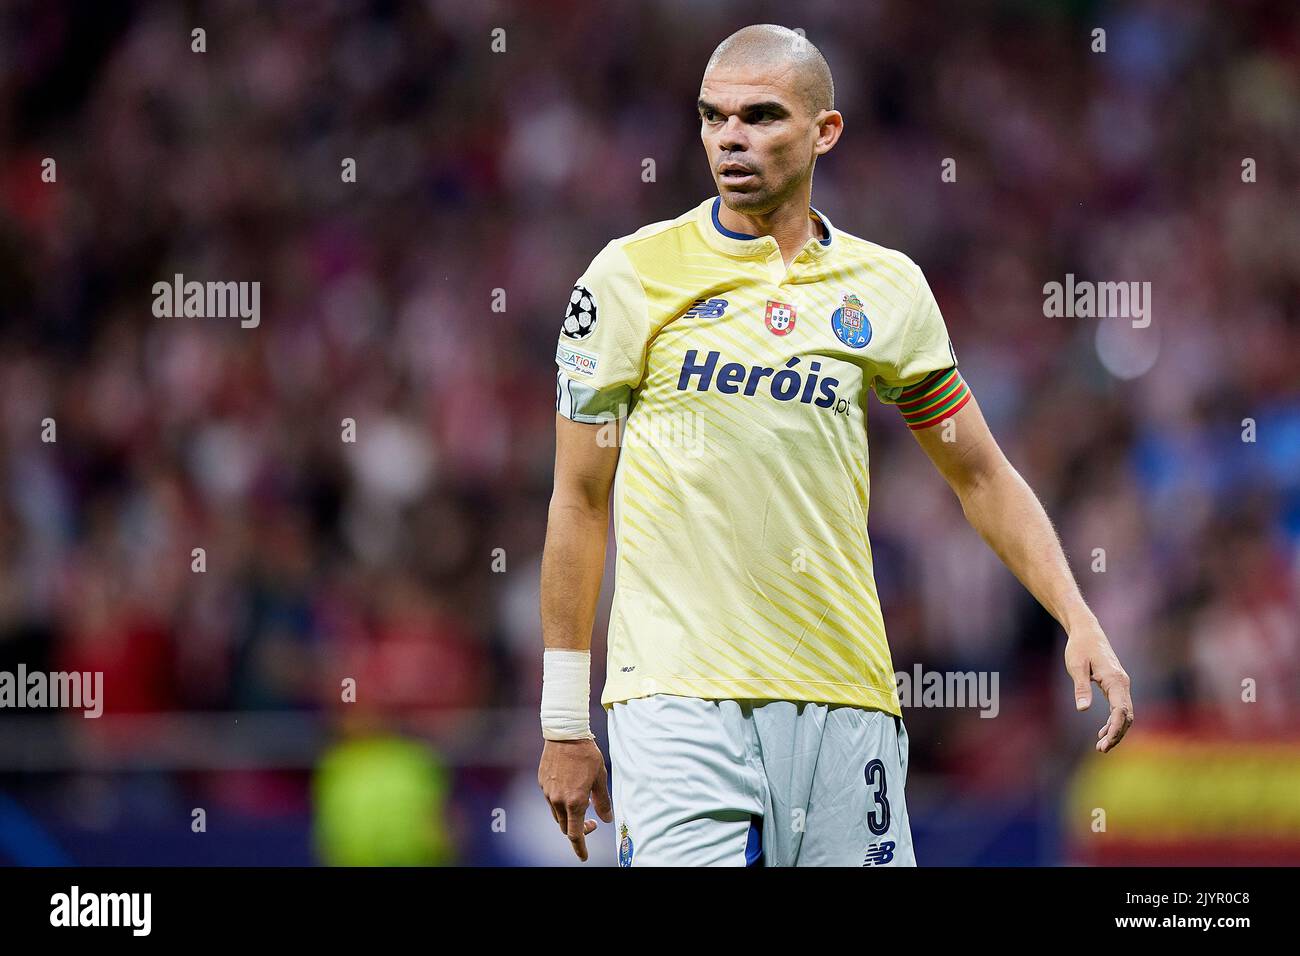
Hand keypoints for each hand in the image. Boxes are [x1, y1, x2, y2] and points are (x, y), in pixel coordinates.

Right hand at [537, 737, 613, 860]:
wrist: (565, 734)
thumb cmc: (586, 755)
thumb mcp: (600, 778)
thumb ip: (602, 802)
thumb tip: (606, 819)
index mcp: (575, 802)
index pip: (575, 834)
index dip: (580, 847)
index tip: (584, 856)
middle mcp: (558, 800)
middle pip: (565, 827)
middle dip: (577, 829)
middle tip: (592, 822)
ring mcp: (548, 792)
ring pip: (557, 814)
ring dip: (568, 816)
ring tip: (582, 802)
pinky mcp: (542, 783)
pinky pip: (551, 800)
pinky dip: (561, 802)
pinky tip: (570, 788)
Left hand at [1064, 622, 1133, 752]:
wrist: (1087, 632)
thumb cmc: (1080, 647)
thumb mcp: (1076, 666)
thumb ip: (1080, 687)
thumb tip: (1083, 709)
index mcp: (1114, 679)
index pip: (1120, 710)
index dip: (1115, 728)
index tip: (1105, 742)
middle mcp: (1122, 683)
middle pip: (1126, 715)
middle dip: (1116, 734)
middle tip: (1101, 749)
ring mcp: (1121, 684)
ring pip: (1124, 713)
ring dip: (1116, 730)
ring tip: (1102, 746)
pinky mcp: (1116, 685)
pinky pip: (1119, 708)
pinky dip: (1114, 722)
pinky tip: (1102, 732)